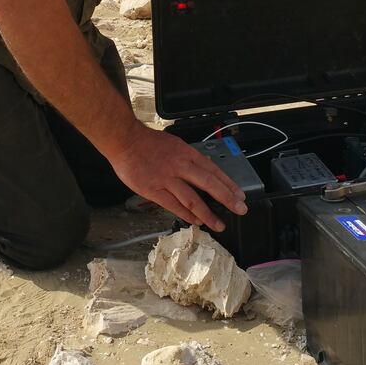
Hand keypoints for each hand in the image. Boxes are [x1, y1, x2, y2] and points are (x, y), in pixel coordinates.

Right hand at [107, 124, 247, 231]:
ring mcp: (167, 179)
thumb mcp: (174, 144)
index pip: (214, 170)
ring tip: (218, 224)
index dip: (228, 184)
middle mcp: (180, 166)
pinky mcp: (153, 190)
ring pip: (193, 199)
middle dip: (227, 198)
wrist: (125, 140)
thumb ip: (188, 157)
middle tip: (240, 209)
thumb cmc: (147, 142)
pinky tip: (197, 221)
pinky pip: (174, 205)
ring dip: (208, 213)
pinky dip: (187, 215)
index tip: (239, 195)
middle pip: (209, 184)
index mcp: (187, 154)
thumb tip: (205, 166)